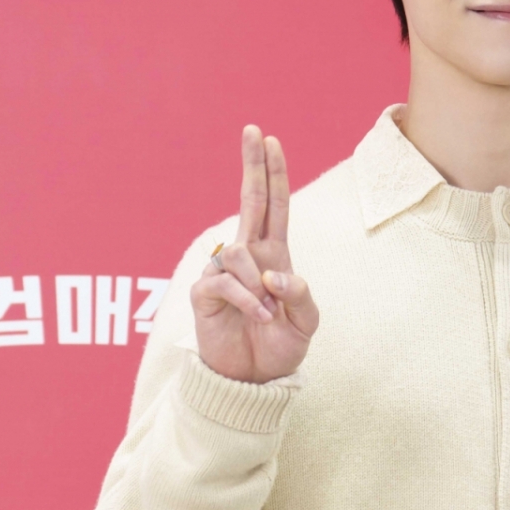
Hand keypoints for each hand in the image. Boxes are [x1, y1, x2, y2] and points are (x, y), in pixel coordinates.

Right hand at [191, 126, 318, 383]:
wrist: (254, 380)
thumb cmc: (279, 348)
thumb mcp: (305, 323)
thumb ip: (300, 295)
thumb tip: (274, 274)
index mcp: (273, 257)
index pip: (274, 207)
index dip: (273, 174)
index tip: (270, 140)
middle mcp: (247, 257)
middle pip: (249, 201)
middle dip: (252, 165)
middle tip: (252, 129)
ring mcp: (223, 272)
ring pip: (238, 253)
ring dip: (259, 286)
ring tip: (267, 314)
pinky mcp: (204, 292)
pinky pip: (225, 282)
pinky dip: (247, 300)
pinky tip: (256, 316)